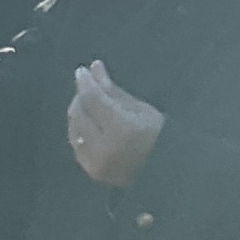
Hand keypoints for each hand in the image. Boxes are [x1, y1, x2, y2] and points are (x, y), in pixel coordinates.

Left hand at [66, 61, 163, 188]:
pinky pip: (77, 145)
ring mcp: (96, 163)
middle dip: (81, 97)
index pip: (93, 100)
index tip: (82, 71)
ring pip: (74, 129)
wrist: (165, 171)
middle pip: (79, 114)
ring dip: (78, 113)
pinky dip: (80, 131)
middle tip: (88, 87)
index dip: (85, 83)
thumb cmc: (158, 136)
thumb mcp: (140, 109)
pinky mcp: (92, 172)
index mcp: (123, 129)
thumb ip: (112, 91)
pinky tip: (89, 124)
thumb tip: (94, 68)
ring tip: (90, 105)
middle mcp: (105, 148)